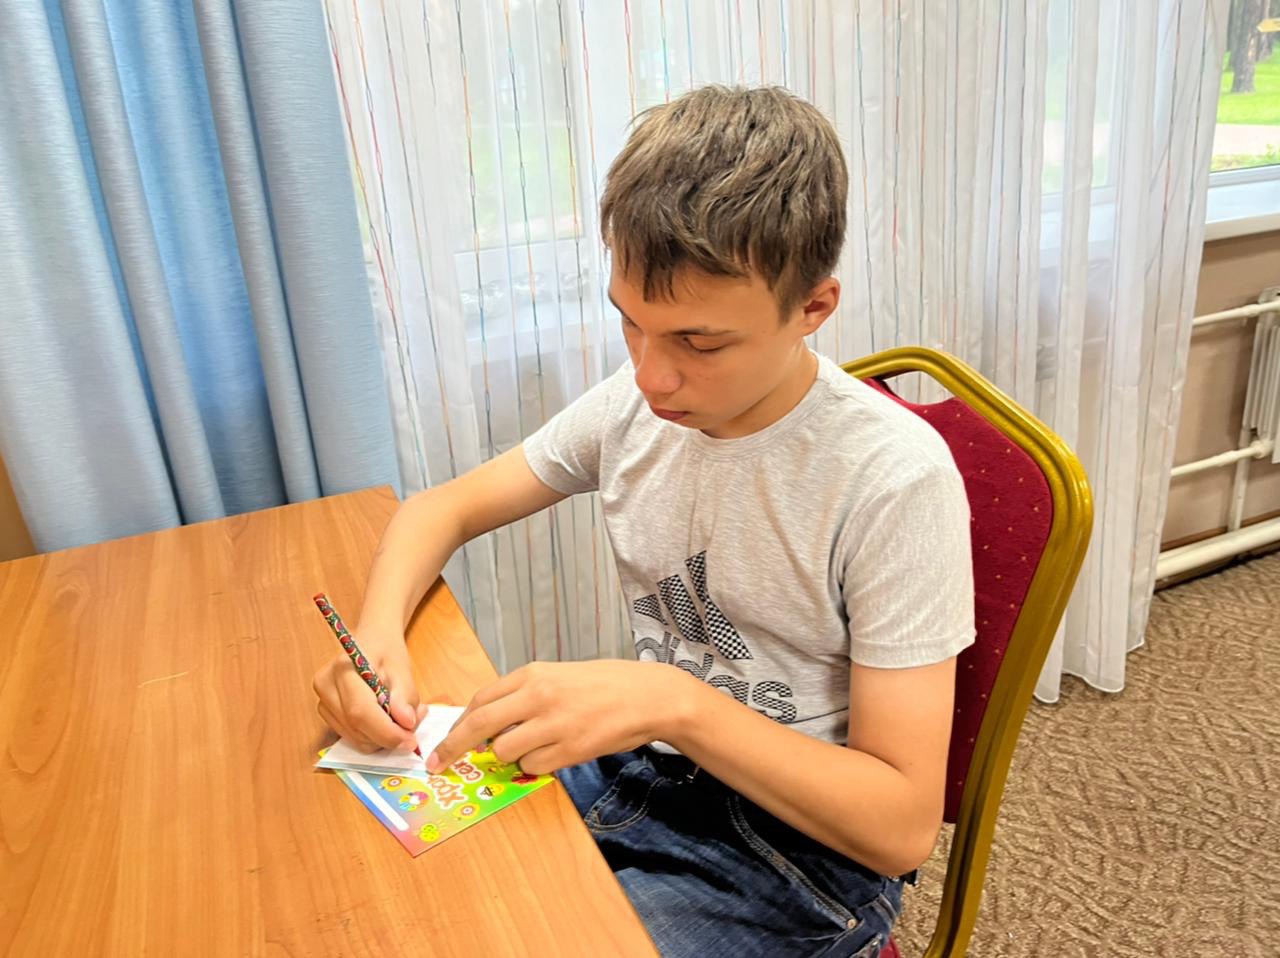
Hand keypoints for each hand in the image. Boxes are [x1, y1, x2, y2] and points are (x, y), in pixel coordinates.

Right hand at [312, 622, 426, 751]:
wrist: (371, 640)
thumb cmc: (386, 651)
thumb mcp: (402, 668)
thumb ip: (405, 696)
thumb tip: (407, 723)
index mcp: (343, 669)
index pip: (360, 712)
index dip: (387, 732)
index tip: (411, 741)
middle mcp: (326, 687)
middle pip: (357, 729)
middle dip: (389, 735)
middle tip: (415, 721)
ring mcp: (323, 702)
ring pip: (356, 738)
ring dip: (383, 737)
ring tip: (402, 715)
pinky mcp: (327, 714)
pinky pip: (353, 737)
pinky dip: (373, 735)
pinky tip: (386, 718)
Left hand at [426, 660, 686, 774]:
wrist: (648, 696)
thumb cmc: (604, 684)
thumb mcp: (558, 676)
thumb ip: (524, 694)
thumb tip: (488, 720)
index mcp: (533, 674)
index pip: (479, 700)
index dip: (457, 724)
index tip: (445, 740)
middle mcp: (538, 696)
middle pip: (479, 726)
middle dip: (453, 748)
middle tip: (439, 764)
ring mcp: (553, 724)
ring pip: (504, 751)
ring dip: (506, 757)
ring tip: (529, 749)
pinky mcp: (569, 750)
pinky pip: (532, 767)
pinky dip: (534, 767)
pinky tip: (553, 754)